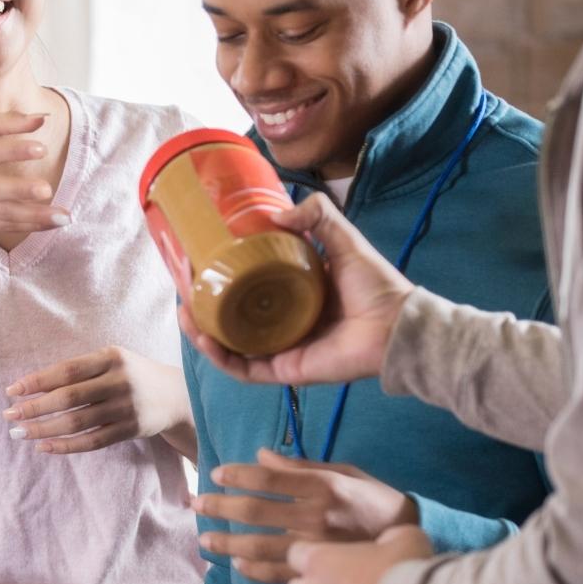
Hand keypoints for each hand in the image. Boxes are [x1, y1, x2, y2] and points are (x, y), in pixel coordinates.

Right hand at [0, 111, 69, 233]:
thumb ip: (5, 121)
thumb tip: (42, 118)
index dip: (14, 150)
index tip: (42, 148)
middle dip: (19, 190)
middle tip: (47, 189)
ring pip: (0, 213)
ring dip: (33, 216)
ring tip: (64, 216)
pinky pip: (2, 225)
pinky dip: (28, 225)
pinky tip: (52, 222)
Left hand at [4, 347, 195, 456]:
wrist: (176, 395)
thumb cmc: (131, 374)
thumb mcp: (112, 361)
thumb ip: (80, 370)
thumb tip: (32, 387)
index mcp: (111, 357)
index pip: (67, 370)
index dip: (37, 381)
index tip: (11, 391)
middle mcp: (120, 381)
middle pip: (69, 397)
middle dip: (35, 407)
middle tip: (9, 416)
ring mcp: (126, 407)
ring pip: (78, 422)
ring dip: (44, 429)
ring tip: (20, 433)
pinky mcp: (131, 430)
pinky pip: (93, 442)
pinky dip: (66, 446)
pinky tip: (45, 447)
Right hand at [179, 192, 412, 384]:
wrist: (397, 325)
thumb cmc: (376, 285)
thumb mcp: (344, 238)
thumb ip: (318, 216)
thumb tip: (277, 213)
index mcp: (292, 294)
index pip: (248, 289)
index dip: (221, 280)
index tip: (200, 266)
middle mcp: (282, 322)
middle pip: (232, 320)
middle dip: (203, 310)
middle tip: (185, 293)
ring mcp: (282, 348)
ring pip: (231, 347)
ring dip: (203, 335)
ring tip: (185, 315)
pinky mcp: (286, 370)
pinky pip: (246, 370)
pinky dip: (223, 358)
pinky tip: (206, 340)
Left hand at [193, 449, 417, 581]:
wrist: (413, 541)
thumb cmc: (375, 501)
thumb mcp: (344, 472)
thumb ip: (301, 466)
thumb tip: (260, 455)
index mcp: (322, 486)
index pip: (269, 479)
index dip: (238, 475)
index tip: (216, 473)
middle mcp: (315, 516)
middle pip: (256, 511)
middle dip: (220, 506)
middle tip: (195, 503)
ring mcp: (316, 549)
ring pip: (260, 546)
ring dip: (227, 542)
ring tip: (205, 539)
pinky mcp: (321, 574)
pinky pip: (279, 575)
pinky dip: (253, 570)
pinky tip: (237, 564)